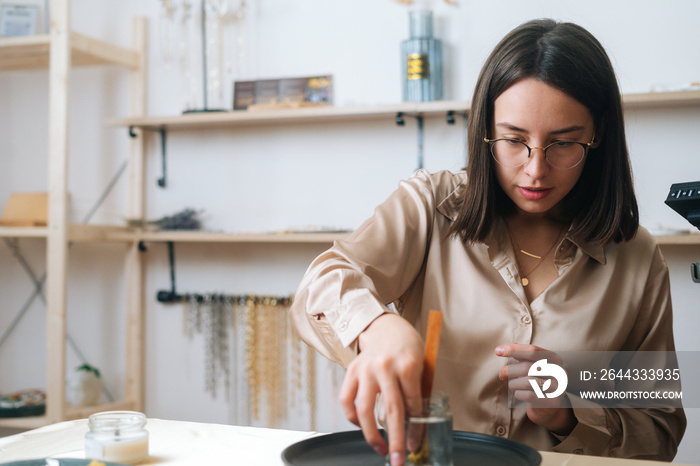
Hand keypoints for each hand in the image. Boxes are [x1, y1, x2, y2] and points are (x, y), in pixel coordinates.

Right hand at [339, 313, 423, 465]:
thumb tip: (417, 427)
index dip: (415, 429)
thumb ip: (417, 393)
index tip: (415, 446)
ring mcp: (366, 369)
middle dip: (396, 440)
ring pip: (365, 409)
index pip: (412, 405)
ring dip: (371, 435)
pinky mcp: (351, 370)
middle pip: (391, 411)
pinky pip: (347, 399)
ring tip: (379, 448)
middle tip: (399, 460)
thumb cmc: (408, 348)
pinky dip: (352, 417)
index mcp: (407, 365)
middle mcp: (385, 367)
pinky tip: (361, 425)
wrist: (387, 327)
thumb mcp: (421, 366)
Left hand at [495, 343, 576, 434]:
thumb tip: (502, 348)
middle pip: (527, 367)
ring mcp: (558, 388)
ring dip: (513, 384)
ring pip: (527, 382)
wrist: (548, 406)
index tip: (498, 351)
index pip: (532, 350)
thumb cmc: (537, 380)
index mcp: (554, 358)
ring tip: (512, 385)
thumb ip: (520, 354)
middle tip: (501, 374)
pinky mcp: (553, 402)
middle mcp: (559, 372)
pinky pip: (529, 395)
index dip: (514, 350)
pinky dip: (519, 394)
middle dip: (509, 370)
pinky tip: (519, 394)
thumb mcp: (532, 364)